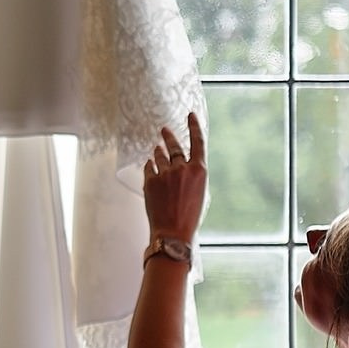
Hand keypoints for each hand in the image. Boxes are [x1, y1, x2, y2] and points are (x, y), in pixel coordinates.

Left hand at [142, 111, 205, 244]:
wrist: (172, 233)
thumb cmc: (189, 217)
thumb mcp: (199, 193)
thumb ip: (190, 175)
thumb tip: (179, 164)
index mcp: (199, 171)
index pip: (198, 141)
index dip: (194, 126)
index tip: (190, 115)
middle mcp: (182, 168)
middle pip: (175, 146)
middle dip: (169, 137)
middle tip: (164, 130)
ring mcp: (165, 173)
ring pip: (160, 156)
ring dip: (158, 151)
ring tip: (156, 148)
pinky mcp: (150, 180)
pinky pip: (149, 167)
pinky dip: (150, 165)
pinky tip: (149, 164)